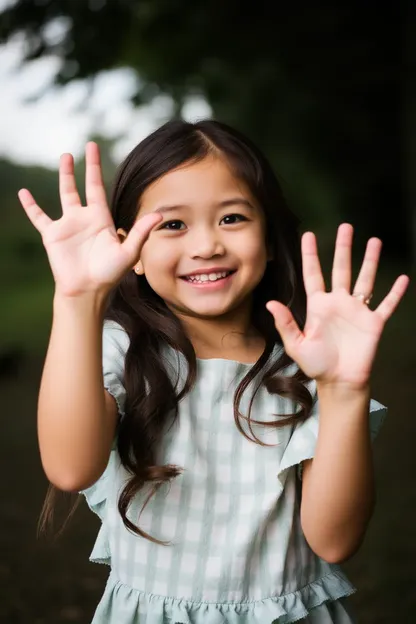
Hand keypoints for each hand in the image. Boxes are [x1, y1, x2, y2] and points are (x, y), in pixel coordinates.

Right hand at [18, 142, 161, 297]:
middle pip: (83, 186)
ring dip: (64, 176)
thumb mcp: (128, 252)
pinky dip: (30, 206)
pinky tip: (23, 193)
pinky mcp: (52, 235)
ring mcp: (67, 225)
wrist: (87, 290)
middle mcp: (84, 218)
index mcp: (101, 219)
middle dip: (84, 167)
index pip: (98, 187)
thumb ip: (140, 232)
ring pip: (64, 194)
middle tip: (87, 145)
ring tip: (65, 157)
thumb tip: (159, 215)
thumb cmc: (109, 274)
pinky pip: (39, 217)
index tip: (94, 149)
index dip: (96, 168)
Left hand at [266, 223, 408, 387]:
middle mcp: (338, 303)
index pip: (313, 274)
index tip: (309, 234)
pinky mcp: (374, 323)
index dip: (311, 255)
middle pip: (341, 269)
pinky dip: (395, 293)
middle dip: (344, 248)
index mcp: (318, 306)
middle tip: (346, 227)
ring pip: (365, 280)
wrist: (339, 382)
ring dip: (370, 261)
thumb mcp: (297, 344)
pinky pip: (386, 305)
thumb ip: (286, 323)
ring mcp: (357, 311)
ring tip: (374, 241)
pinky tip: (402, 279)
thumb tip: (271, 303)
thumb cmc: (316, 364)